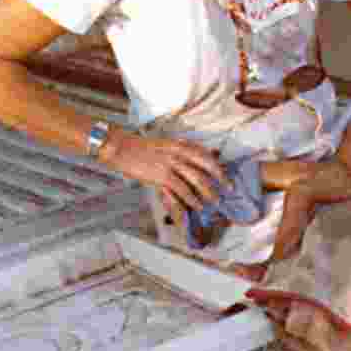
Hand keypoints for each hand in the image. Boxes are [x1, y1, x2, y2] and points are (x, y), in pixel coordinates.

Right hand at [105, 130, 229, 228]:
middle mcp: (180, 153)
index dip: (219, 166)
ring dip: (208, 193)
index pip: (207, 155)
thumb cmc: (143, 148)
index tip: (227, 175)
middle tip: (229, 189)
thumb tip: (202, 156)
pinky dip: (192, 199)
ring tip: (215, 201)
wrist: (122, 148)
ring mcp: (172, 164)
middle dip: (221, 179)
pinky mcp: (163, 176)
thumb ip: (184, 150)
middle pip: (208, 166)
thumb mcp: (167, 145)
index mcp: (182, 144)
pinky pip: (182, 190)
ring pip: (198, 180)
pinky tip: (197, 206)